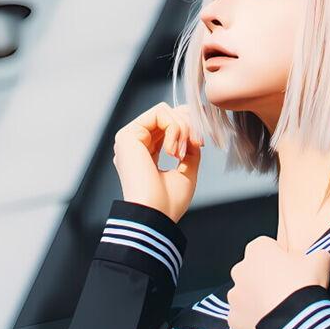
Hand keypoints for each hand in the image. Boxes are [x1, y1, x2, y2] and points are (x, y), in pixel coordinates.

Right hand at [111, 104, 202, 223]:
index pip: (167, 126)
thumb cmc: (167, 203)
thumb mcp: (187, 172)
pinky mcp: (128, 135)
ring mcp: (130, 138)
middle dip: (189, 125)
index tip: (201, 142)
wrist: (155, 216)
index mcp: (145, 154)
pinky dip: (175, 128)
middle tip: (198, 143)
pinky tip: (173, 152)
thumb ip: (189, 150)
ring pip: (165, 112)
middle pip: (167, 115)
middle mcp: (136, 144)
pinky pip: (160, 113)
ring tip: (182, 153)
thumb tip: (193, 132)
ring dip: (183, 128)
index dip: (187, 127)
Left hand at [227, 237, 329, 328]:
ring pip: (245, 295)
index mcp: (258, 250)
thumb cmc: (304, 285)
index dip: (279, 258)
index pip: (266, 247)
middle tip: (284, 290)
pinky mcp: (234, 318)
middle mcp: (240, 269)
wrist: (296, 320)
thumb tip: (321, 258)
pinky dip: (253, 320)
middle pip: (252, 271)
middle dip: (264, 278)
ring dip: (257, 299)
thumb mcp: (321, 261)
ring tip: (278, 308)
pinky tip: (270, 322)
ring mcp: (235, 295)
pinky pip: (243, 317)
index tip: (290, 269)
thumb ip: (318, 255)